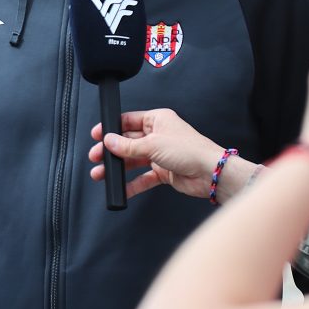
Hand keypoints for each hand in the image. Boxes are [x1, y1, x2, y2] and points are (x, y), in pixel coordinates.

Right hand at [89, 108, 223, 199]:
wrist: (212, 173)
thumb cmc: (190, 150)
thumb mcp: (153, 144)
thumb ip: (128, 145)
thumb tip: (108, 141)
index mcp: (157, 120)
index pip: (128, 121)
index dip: (111, 128)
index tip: (97, 135)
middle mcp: (158, 135)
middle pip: (127, 142)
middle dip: (111, 150)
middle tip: (96, 157)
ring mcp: (160, 154)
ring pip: (133, 160)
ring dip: (118, 168)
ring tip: (101, 174)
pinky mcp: (164, 171)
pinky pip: (143, 177)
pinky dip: (132, 183)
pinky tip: (121, 188)